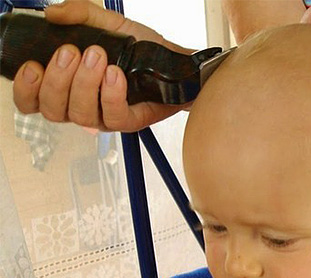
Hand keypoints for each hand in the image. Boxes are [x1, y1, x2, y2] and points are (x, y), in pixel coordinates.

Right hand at [13, 0, 189, 131]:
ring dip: (84, 84)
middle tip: (71, 53)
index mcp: (68, 86)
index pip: (33, 101)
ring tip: (98, 57)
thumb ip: (79, 15)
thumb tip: (53, 13)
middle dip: (57, 80)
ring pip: (79, 114)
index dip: (26, 89)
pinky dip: (110, 94)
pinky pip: (112, 116)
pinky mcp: (128, 122)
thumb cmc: (141, 48)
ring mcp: (104, 116)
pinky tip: (115, 74)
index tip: (33, 66)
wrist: (174, 61)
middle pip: (52, 110)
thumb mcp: (107, 24)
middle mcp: (82, 105)